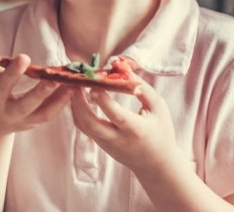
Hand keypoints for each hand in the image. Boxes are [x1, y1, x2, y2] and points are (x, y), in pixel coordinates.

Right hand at [0, 54, 70, 136]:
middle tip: (54, 79)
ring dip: (59, 100)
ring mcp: (22, 122)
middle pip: (25, 105)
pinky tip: (73, 88)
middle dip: (40, 93)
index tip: (24, 58)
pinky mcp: (33, 123)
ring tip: (73, 85)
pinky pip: (49, 114)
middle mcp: (7, 114)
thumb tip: (6, 65)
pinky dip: (62, 102)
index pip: (2, 86)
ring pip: (43, 114)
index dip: (12, 72)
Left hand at [68, 76, 183, 174]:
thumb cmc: (160, 131)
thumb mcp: (159, 108)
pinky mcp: (100, 145)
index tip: (94, 82)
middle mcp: (118, 139)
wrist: (156, 164)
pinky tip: (79, 97)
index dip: (102, 99)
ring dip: (75, 106)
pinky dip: (79, 112)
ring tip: (74, 86)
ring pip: (83, 126)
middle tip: (74, 83)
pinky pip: (85, 128)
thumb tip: (123, 69)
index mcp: (136, 130)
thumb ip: (142, 89)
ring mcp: (106, 144)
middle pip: (90, 123)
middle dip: (78, 102)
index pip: (115, 114)